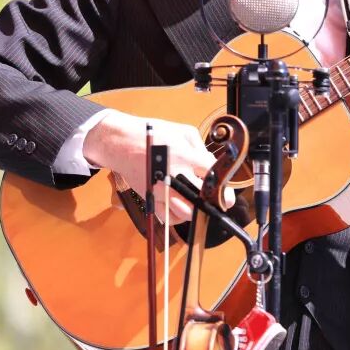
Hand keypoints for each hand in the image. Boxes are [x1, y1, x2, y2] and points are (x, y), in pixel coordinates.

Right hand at [82, 110, 224, 223]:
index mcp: (185, 157)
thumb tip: (212, 165)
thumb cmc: (154, 133)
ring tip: (199, 200)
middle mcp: (174, 176)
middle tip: (219, 198)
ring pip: (188, 213)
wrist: (123, 143)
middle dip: (216, 200)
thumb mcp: (184, 131)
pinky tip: (182, 204)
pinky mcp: (151, 199)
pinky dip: (180, 215)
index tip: (227, 189)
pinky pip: (170, 218)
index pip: (213, 177)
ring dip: (197, 209)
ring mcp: (162, 191)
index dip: (224, 185)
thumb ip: (201, 149)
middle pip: (204, 200)